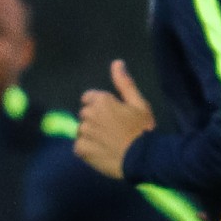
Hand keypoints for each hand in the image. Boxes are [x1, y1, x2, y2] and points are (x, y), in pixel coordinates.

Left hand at [75, 62, 155, 179]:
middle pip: (85, 114)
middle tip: (112, 129)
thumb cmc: (142, 128)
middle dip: (95, 119)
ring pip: (81, 131)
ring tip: (107, 141)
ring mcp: (82, 133)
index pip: (88, 98)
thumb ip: (124, 83)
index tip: (111, 114)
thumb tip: (116, 63)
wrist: (142, 158)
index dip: (100, 105)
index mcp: (101, 101)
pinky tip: (101, 151)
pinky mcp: (80, 149)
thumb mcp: (138, 103)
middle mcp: (88, 115)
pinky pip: (79, 146)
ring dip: (90, 134)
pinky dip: (87, 148)